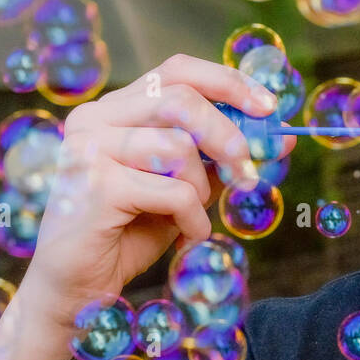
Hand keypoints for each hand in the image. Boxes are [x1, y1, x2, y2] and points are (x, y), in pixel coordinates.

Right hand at [21, 54, 291, 329]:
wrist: (76, 288)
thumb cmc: (130, 232)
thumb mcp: (184, 186)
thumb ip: (222, 157)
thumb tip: (283, 137)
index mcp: (114, 109)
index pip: (176, 71)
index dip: (228, 83)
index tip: (269, 107)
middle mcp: (95, 119)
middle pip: (181, 99)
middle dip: (228, 135)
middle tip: (249, 173)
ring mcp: (89, 150)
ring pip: (179, 148)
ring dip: (202, 190)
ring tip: (192, 217)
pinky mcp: (95, 187)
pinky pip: (172, 192)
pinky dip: (192, 220)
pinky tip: (184, 238)